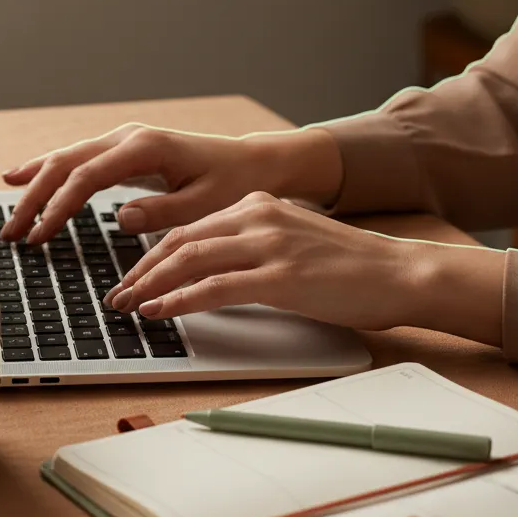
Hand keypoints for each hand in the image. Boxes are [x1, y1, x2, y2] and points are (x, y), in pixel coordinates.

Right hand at [0, 123, 341, 243]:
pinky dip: (49, 171)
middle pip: (66, 163)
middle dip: (34, 197)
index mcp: (145, 148)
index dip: (58, 207)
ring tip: (9, 214)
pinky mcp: (123, 151)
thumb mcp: (205, 205)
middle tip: (11, 232)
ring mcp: (123, 141)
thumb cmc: (232, 185)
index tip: (40, 236)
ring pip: (66, 158)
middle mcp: (128, 138)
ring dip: (35, 185)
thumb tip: (120, 218)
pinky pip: (77, 160)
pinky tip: (24, 177)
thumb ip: (163, 212)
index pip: (87, 177)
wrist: (250, 163)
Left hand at [104, 192, 505, 344]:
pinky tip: (159, 312)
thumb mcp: (292, 241)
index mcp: (258, 204)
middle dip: (140, 271)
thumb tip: (208, 271)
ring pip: (189, 260)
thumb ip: (252, 247)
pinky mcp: (281, 277)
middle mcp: (258, 216)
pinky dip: (180, 300)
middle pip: (180, 241)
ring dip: (150, 285)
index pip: (188, 228)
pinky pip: (215, 287)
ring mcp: (269, 244)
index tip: (130, 278)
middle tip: (117, 295)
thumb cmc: (350, 267)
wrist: (400, 273)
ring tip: (127, 306)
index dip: (151, 255)